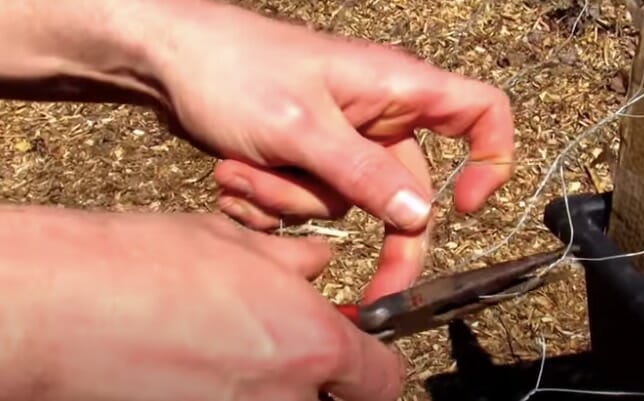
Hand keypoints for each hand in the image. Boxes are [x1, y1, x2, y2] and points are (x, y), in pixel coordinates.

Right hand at [0, 206, 402, 400]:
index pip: (384, 380)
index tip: (365, 349)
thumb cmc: (147, 264)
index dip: (378, 363)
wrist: (63, 306)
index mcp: (313, 345)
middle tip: (304, 348)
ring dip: (284, 385)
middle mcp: (286, 397)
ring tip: (247, 347)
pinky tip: (211, 359)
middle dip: (331, 380)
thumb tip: (319, 263)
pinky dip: (241, 390)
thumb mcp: (240, 244)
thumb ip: (295, 262)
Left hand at [145, 1, 514, 300]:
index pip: (481, 112)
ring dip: (292, 203)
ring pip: (346, 204)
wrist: (167, 59)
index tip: (466, 208)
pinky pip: (308, 203)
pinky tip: (233, 178)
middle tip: (376, 294)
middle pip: (409, 192)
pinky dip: (272, 203)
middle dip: (384, 238)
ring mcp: (342, 141)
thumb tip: (422, 218)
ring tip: (243, 170)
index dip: (491, 160)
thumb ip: (364, 176)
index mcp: (396, 88)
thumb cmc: (234, 67)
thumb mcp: (301, 127)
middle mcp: (378, 115)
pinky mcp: (307, 159)